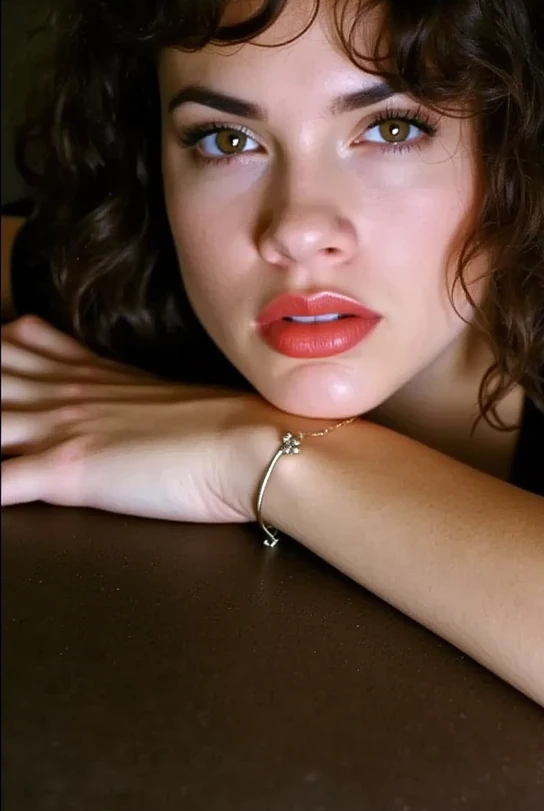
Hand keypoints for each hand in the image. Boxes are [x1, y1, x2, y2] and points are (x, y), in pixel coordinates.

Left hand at [1, 314, 277, 523]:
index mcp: (93, 374)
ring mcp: (63, 427)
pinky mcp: (66, 469)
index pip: (23, 341)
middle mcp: (68, 393)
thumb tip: (124, 404)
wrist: (251, 444)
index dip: (1, 346)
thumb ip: (132, 392)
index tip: (0, 348)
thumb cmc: (226, 427)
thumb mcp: (168, 398)